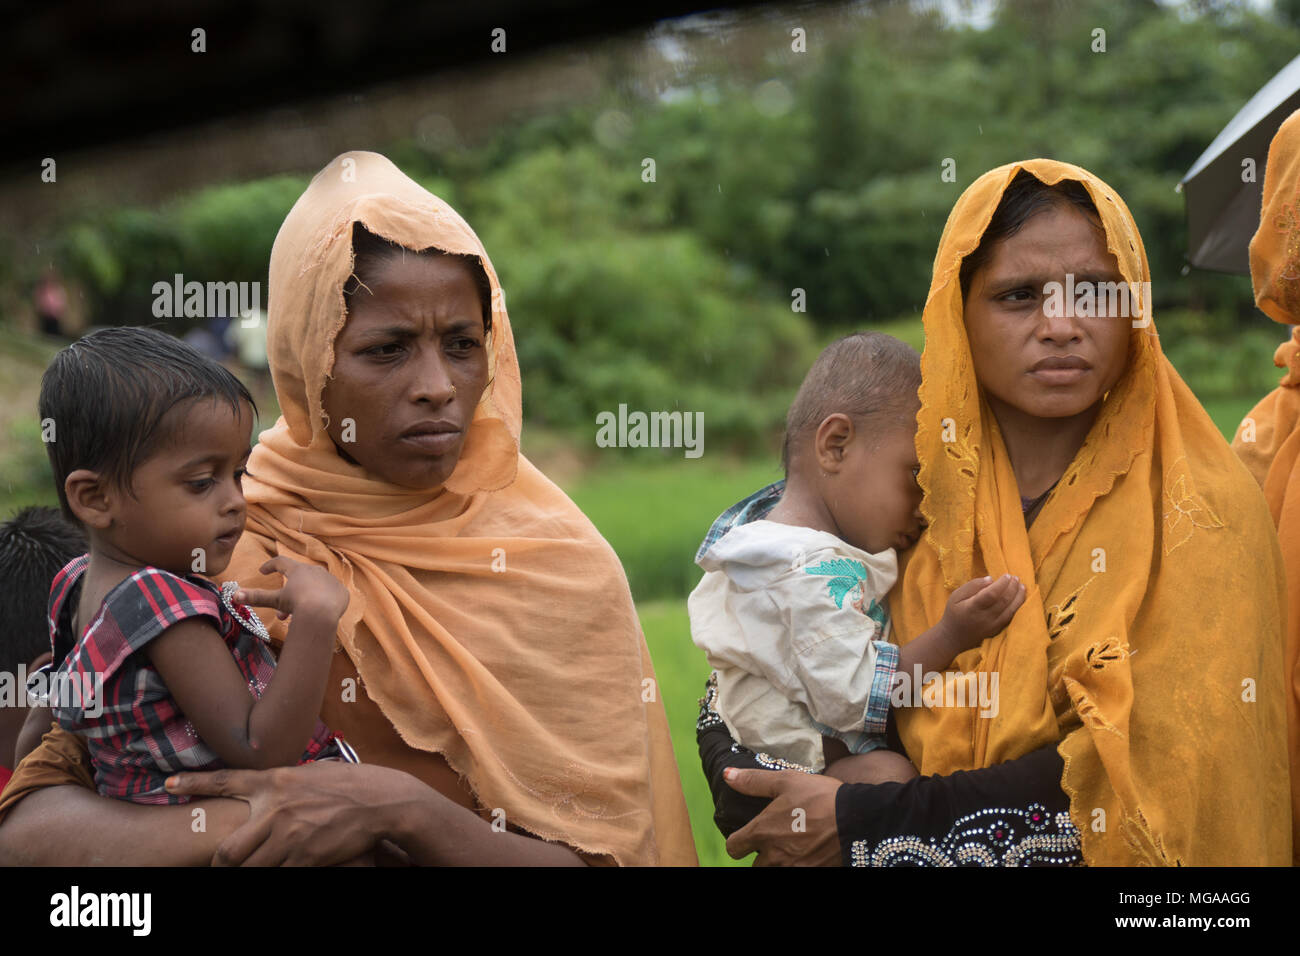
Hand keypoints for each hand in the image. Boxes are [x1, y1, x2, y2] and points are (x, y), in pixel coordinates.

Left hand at [164, 760, 425, 865]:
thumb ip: (285, 783)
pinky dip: (276, 876)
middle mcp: (277, 809)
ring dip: (247, 875)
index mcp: (277, 780)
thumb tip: (267, 789)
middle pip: (228, 850)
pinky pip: (277, 876)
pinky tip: (285, 869)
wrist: (382, 802)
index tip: (167, 785)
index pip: (226, 781)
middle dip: (219, 865)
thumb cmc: (352, 784)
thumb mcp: (312, 773)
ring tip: (251, 870)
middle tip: (220, 867)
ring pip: (248, 870)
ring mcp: (289, 837)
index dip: (193, 784)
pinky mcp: (305, 859)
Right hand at [233, 555, 348, 622]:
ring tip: (299, 617)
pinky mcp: (341, 592)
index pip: (281, 562)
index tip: (262, 571)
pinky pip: (330, 595)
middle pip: (298, 581)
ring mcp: (330, 580)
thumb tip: (234, 595)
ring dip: (304, 600)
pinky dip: (322, 602)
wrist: (324, 613)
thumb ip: (256, 597)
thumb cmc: (298, 603)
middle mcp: (315, 571)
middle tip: (282, 615)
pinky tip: (318, 612)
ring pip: (314, 588)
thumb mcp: (276, 600)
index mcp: (298, 570)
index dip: (270, 566)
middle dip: (288, 596)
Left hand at [723, 768, 842, 865]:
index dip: (737, 841)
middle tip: (775, 840)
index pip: (733, 848)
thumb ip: (754, 781)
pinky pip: (796, 872)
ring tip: (792, 847)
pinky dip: (798, 864)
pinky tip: (807, 853)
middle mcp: (774, 856)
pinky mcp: (812, 873)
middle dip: (761, 855)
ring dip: (779, 862)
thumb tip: (727, 775)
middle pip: (755, 865)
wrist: (857, 819)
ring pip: (774, 871)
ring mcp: (793, 868)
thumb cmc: (819, 797)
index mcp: (762, 832)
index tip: (746, 835)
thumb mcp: (785, 781)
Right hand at [941, 573, 1025, 646]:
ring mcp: (992, 626)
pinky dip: (1018, 607)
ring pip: (1011, 610)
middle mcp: (984, 618)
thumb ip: (972, 586)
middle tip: (1016, 578)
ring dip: (1019, 597)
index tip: (1007, 575)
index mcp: (972, 608)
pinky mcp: (997, 631)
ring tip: (1022, 586)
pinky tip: (1020, 599)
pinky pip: (1011, 618)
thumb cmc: (954, 613)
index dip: (1002, 584)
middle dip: (1012, 588)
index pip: (991, 594)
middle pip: (1003, 601)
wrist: (953, 638)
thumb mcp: (956, 596)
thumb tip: (991, 579)